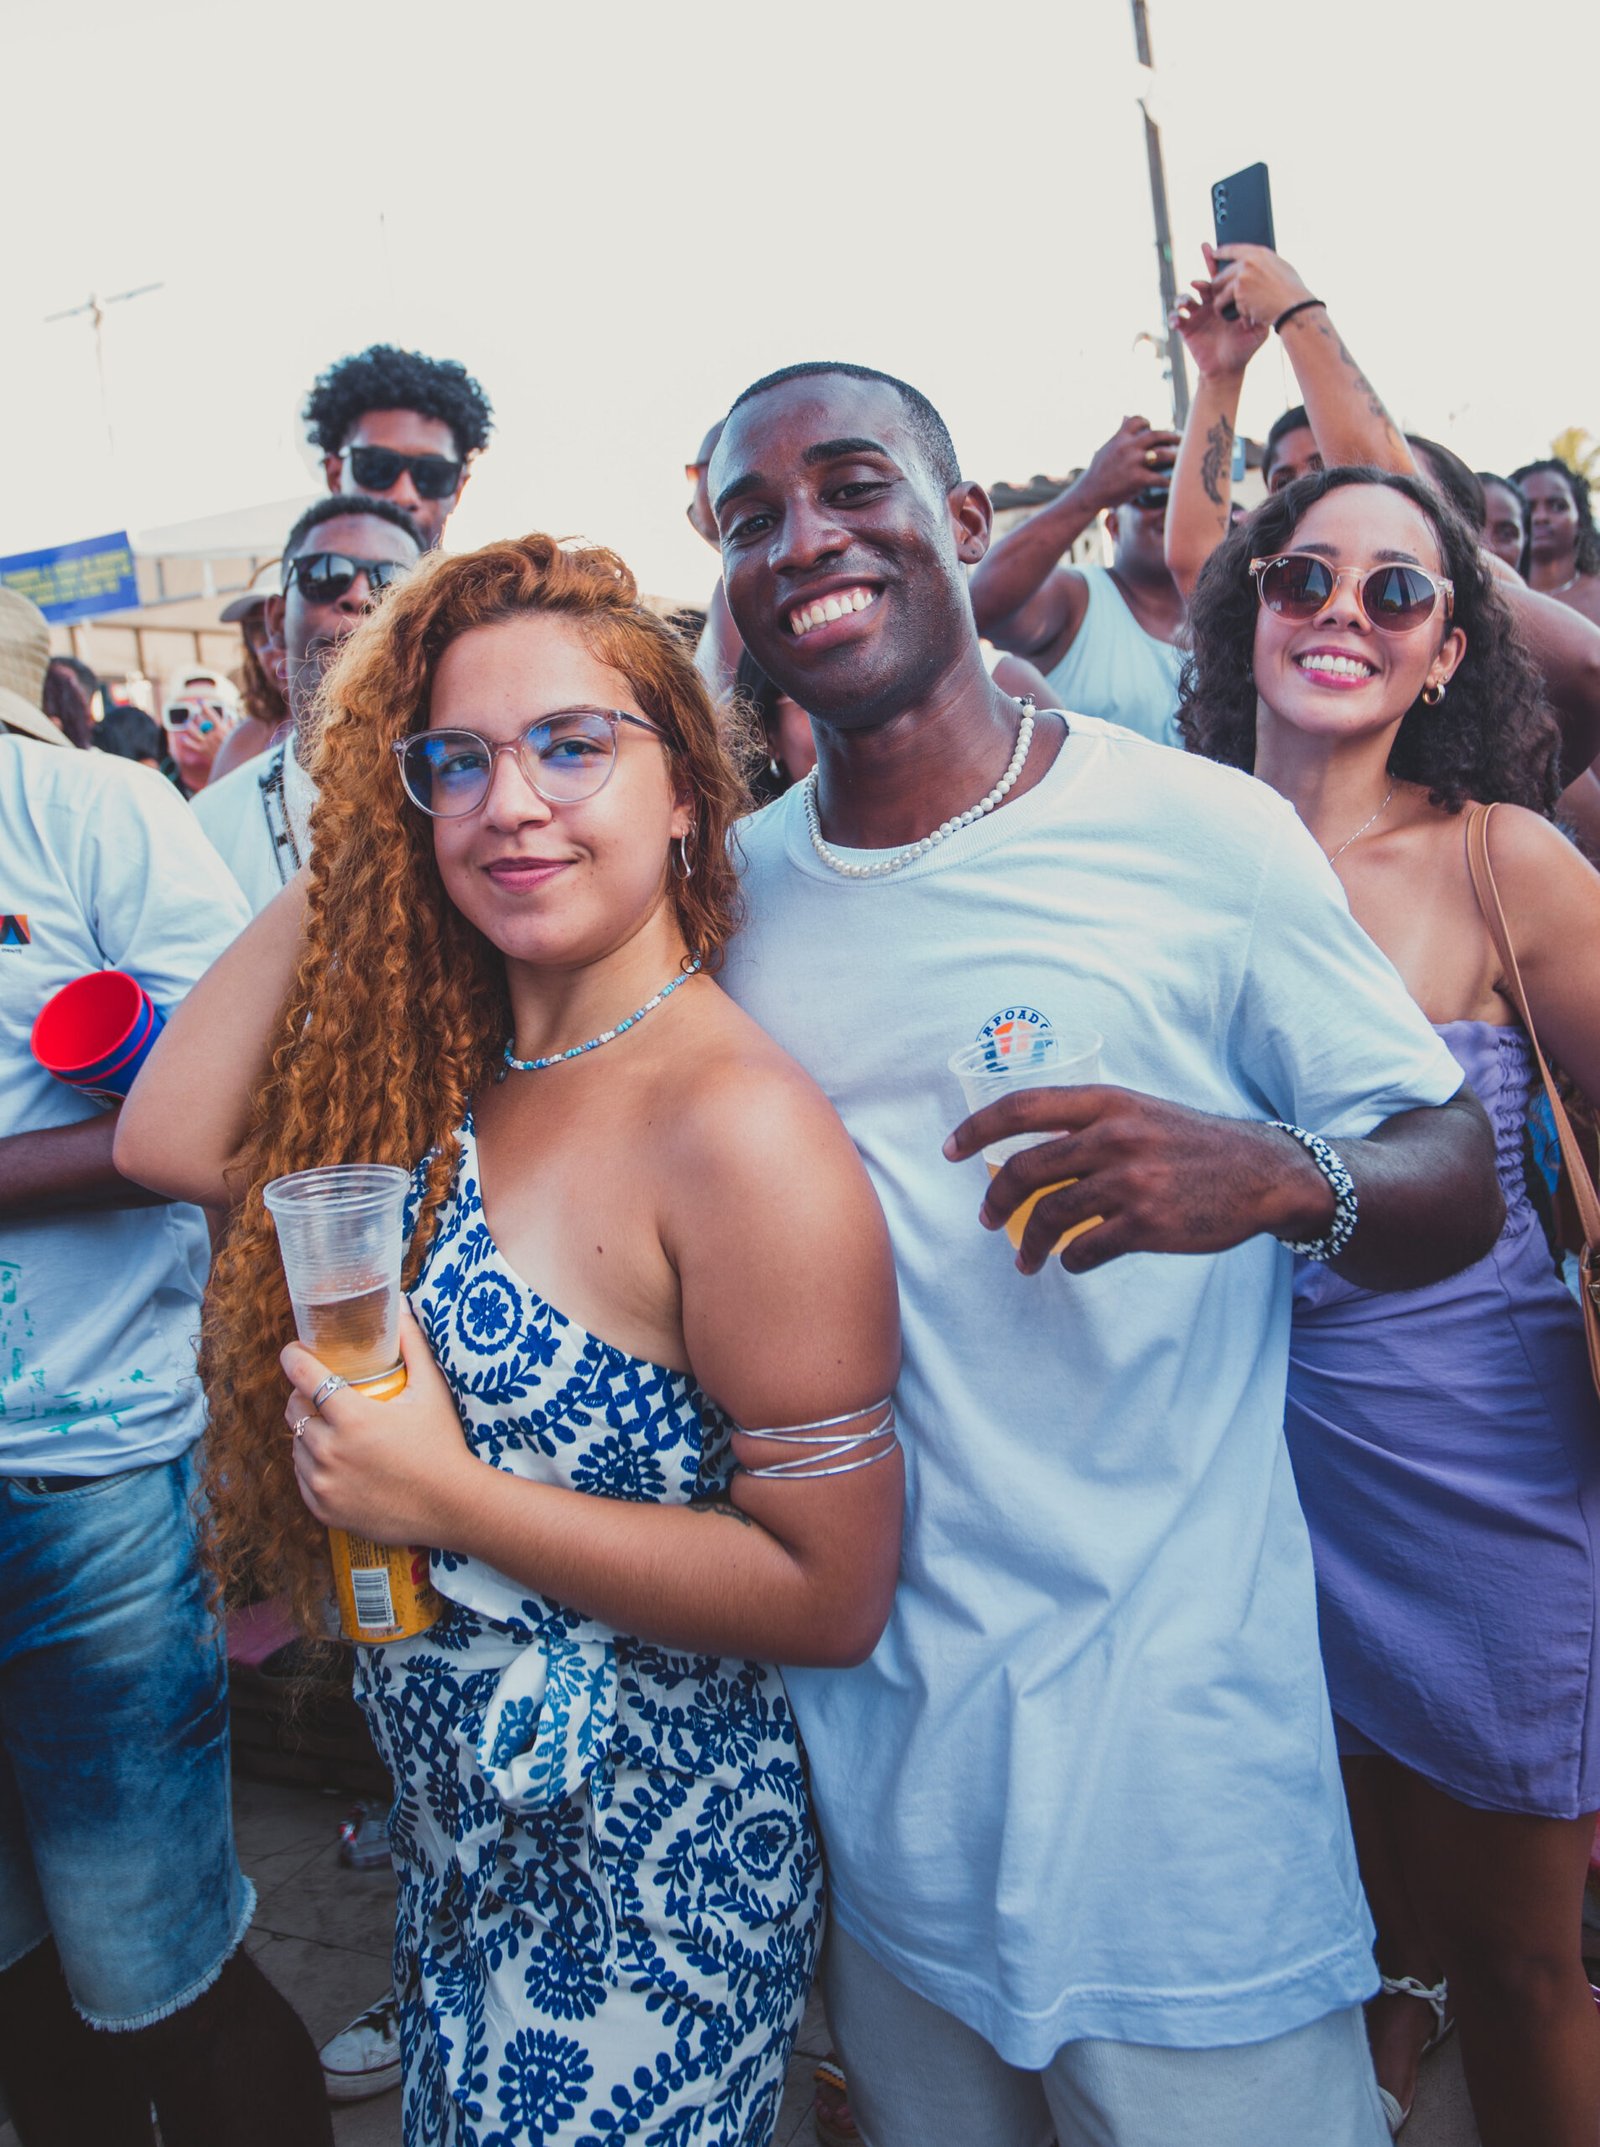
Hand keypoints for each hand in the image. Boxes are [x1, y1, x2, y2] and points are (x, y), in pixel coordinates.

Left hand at [283, 1303, 476, 1542]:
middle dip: (303, 1396)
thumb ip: (411, 1345)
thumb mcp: (430, 1390)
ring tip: (336, 1429)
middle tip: (325, 1394)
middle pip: (294, 1410)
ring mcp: (323, 1483)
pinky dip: (313, 1465)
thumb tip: (399, 1304)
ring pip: (296, 1444)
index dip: (294, 1358)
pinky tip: (337, 1460)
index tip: (295, 1352)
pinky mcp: (323, 1508)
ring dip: (309, 1431)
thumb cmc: (442, 1445)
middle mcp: (330, 1450)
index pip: (303, 1376)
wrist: (451, 1507)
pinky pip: (301, 1477)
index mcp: (353, 1417)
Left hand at [943, 1085, 1332, 1274]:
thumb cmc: (1191, 1142)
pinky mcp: (1147, 1225)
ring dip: (1028, 1243)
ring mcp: (1131, 1182)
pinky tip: (1074, 1262)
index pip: (1021, 1107)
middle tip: (986, 1220)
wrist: (1262, 1173)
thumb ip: (1088, 1124)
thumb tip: (1027, 1149)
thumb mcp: (1140, 1112)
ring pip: (1050, 1217)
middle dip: (994, 1202)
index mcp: (1106, 1102)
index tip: (950, 1151)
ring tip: (1025, 1258)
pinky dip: (1072, 1261)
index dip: (976, 1129)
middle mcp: (1114, 1137)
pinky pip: (1086, 1250)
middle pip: (1025, 1170)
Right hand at [1076, 415, 1180, 511]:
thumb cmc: (1097, 472)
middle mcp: (1128, 447)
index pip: (1137, 420)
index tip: (1152, 427)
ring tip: (1184, 459)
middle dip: (1172, 436)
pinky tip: (1174, 484)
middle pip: (1156, 434)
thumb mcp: (1106, 448)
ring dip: (1175, 456)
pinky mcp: (1137, 479)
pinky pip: (1159, 478)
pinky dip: (1169, 481)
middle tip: (1182, 439)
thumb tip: (1125, 416)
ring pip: (1162, 453)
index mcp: (1120, 438)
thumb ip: (1119, 433)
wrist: (1089, 493)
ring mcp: (1133, 462)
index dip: (1147, 422)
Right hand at [1170, 258, 1268, 379]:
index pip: (1225, 278)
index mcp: (1226, 301)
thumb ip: (1260, 313)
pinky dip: (1174, 316)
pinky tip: (1178, 319)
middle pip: (1206, 279)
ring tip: (1186, 301)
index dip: (1223, 263)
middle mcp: (1210, 304)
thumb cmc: (1243, 349)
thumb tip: (1259, 297)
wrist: (1227, 369)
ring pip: (1186, 297)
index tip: (1223, 247)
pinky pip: (1176, 318)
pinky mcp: (1186, 329)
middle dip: (1206, 262)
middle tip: (1205, 248)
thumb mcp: (1258, 330)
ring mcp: (1197, 315)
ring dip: (1184, 296)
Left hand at [1204, 241, 1316, 334]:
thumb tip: (1253, 265)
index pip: (1233, 249)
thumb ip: (1263, 265)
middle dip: (1218, 285)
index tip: (1213, 253)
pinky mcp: (1238, 295)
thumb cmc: (1291, 290)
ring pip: (1222, 291)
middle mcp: (1247, 263)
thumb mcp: (1280, 268)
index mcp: (1258, 253)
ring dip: (1221, 303)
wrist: (1292, 307)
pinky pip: (1232, 305)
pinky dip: (1238, 313)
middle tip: (1216, 292)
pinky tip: (1247, 318)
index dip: (1221, 252)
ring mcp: (1241, 279)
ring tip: (1221, 310)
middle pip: (1223, 274)